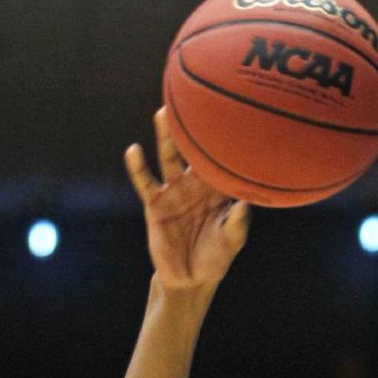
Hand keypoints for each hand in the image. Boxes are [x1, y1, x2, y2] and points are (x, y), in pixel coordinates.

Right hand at [125, 108, 248, 290]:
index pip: (223, 158)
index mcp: (218, 188)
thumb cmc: (215, 259)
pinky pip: (145, 181)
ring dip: (166, 136)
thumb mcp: (230, 242)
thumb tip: (244, 204)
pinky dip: (138, 166)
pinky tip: (132, 150)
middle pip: (195, 149)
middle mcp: (195, 183)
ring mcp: (174, 191)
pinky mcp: (155, 203)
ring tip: (163, 113)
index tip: (236, 116)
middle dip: (196, 126)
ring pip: (169, 157)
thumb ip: (237, 224)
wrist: (190, 279)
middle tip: (198, 98)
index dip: (229, 139)